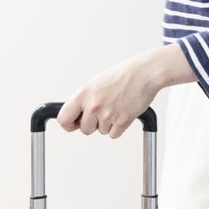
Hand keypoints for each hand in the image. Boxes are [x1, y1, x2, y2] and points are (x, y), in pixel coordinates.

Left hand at [58, 45, 195, 137]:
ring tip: (116, 107)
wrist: (144, 74)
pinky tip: (123, 112)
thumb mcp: (96, 83)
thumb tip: (74, 112)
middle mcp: (93, 105)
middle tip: (102, 113)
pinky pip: (114, 134)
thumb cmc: (123, 76)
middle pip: (85, 129)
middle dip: (93, 125)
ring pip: (101, 132)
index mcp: (84, 94)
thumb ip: (84, 99)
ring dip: (108, 124)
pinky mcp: (122, 121)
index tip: (74, 124)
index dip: (69, 125)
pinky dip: (118, 127)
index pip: (63, 118)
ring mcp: (108, 114)